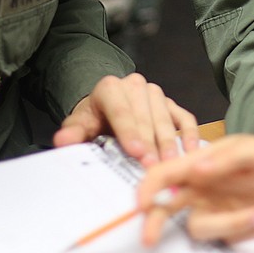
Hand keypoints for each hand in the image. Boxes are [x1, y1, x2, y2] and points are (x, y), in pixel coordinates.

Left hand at [53, 73, 198, 165]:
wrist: (105, 110)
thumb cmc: (94, 121)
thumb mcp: (79, 126)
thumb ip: (72, 133)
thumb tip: (63, 140)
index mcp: (110, 88)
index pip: (120, 111)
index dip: (129, 132)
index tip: (136, 152)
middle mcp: (134, 85)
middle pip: (145, 116)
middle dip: (150, 143)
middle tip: (154, 167)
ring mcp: (155, 93)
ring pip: (164, 117)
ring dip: (169, 143)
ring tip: (171, 164)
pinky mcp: (170, 103)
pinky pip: (184, 117)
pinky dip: (190, 134)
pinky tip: (191, 152)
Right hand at [136, 127, 253, 246]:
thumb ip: (227, 158)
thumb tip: (197, 168)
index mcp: (197, 165)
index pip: (163, 175)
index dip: (148, 189)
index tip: (142, 206)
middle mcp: (199, 190)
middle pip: (165, 208)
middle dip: (153, 223)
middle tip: (148, 240)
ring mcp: (212, 210)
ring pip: (201, 228)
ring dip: (233, 225)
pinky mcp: (229, 228)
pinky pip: (230, 238)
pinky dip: (252, 229)